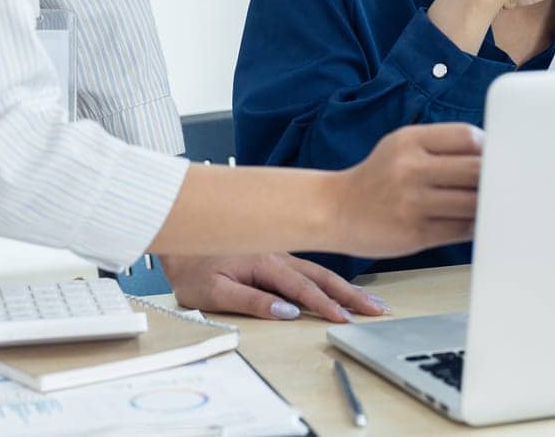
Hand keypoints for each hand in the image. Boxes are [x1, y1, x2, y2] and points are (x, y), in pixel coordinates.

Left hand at [159, 252, 390, 322]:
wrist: (177, 233)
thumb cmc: (190, 265)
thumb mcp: (212, 289)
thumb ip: (250, 300)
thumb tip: (286, 311)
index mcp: (264, 263)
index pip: (303, 290)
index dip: (326, 306)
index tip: (347, 320)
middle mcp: (277, 254)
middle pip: (321, 277)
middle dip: (351, 295)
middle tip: (377, 310)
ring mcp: (278, 253)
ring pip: (319, 270)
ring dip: (345, 286)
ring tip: (369, 300)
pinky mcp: (274, 254)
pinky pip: (309, 266)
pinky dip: (329, 278)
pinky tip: (340, 285)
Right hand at [329, 122, 481, 256]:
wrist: (335, 210)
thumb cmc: (378, 179)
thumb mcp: (401, 148)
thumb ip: (440, 148)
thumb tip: (492, 156)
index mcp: (410, 140)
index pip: (467, 136)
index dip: (487, 148)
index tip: (494, 158)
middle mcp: (410, 168)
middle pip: (475, 169)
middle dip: (495, 177)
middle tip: (504, 183)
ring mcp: (412, 202)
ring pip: (472, 203)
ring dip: (487, 205)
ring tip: (491, 205)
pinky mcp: (414, 233)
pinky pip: (460, 229)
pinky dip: (474, 226)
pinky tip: (473, 222)